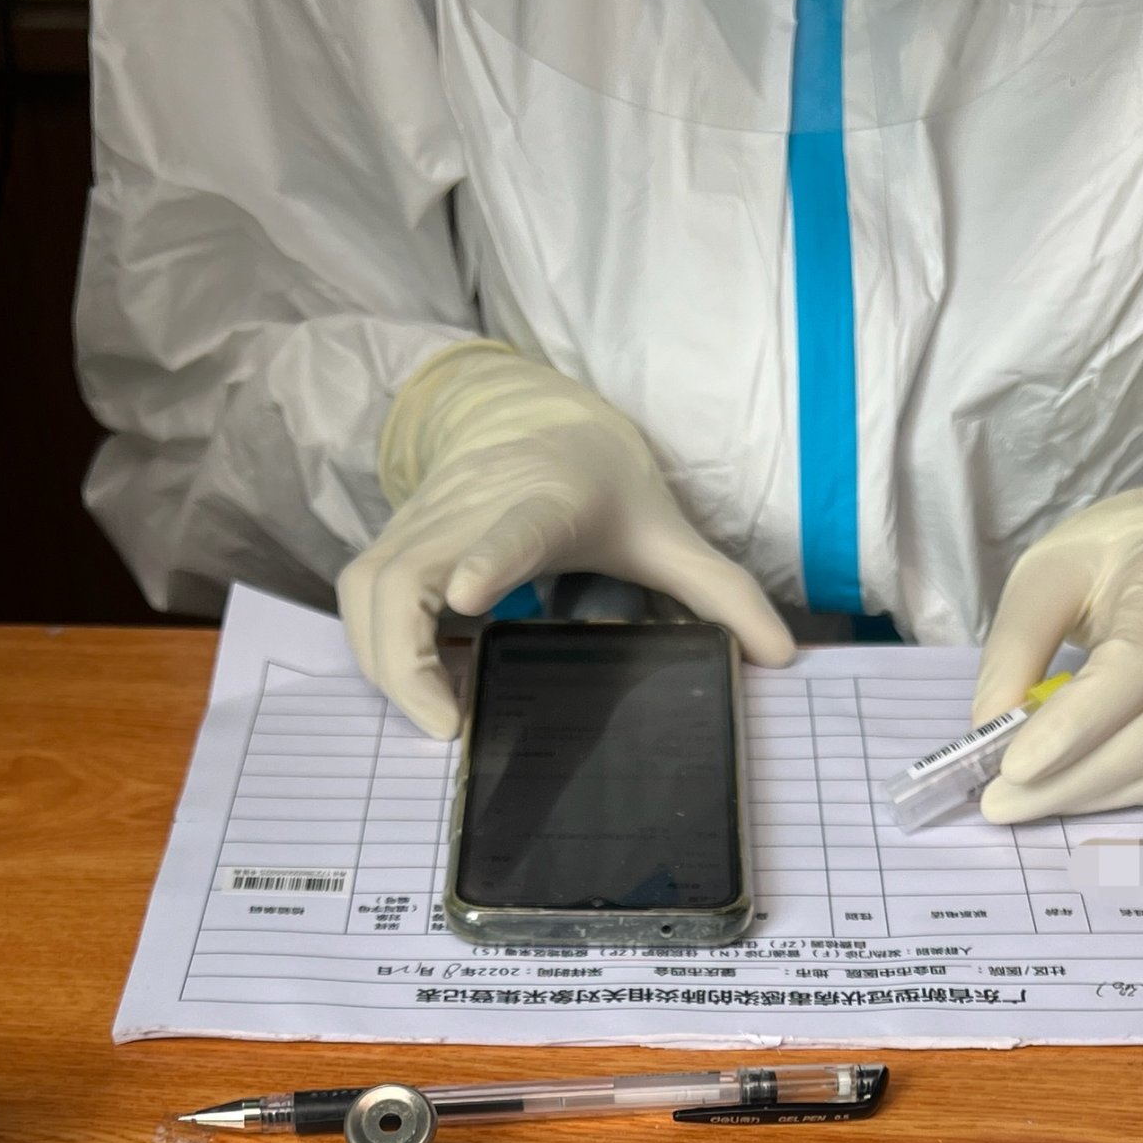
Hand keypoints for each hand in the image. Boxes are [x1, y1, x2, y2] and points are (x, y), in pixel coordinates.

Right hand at [339, 343, 794, 734]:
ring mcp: (422, 522)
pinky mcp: (395, 539)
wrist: (534, 416)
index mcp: (544, 500)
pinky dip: (376, 648)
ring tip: (434, 718)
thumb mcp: (667, 532)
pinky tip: (420, 689)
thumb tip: (781, 654)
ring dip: (383, 662)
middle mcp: (468, 507)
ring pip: (366, 591)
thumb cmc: (600, 482)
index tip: (472, 597)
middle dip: (405, 657)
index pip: (511, 528)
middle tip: (447, 726)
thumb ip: (722, 593)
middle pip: (403, 577)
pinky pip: (361, 597)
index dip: (490, 559)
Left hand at [970, 440, 1142, 822]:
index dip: (1073, 727)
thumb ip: (1018, 647)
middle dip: (1069, 780)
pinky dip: (1117, 791)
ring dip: (1088, 796)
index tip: (1011, 767)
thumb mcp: (1048, 572)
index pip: (1133, 669)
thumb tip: (989, 729)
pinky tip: (1071, 790)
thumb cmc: (1116, 552)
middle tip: (999, 802)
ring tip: (1023, 803)